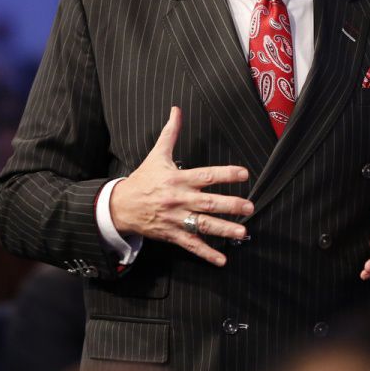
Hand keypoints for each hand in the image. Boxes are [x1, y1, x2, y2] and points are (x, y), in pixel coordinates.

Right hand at [108, 106, 253, 266]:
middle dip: (230, 205)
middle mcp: (179, 199)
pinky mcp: (172, 234)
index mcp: (178, 179)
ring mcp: (175, 218)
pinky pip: (191, 244)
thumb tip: (177, 110)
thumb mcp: (156, 155)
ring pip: (202, 225)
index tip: (244, 173)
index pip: (205, 175)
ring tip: (243, 232)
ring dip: (224, 229)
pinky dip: (206, 253)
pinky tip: (222, 260)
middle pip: (207, 202)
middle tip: (249, 207)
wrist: (120, 206)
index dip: (225, 173)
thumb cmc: (143, 179)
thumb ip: (170, 133)